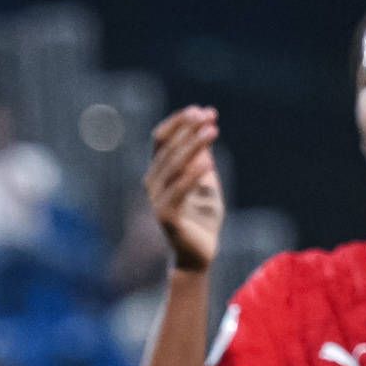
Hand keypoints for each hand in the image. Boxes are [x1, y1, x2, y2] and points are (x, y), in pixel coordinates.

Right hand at [148, 107, 222, 273]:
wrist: (198, 255)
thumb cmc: (201, 218)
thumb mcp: (206, 182)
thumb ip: (203, 159)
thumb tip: (205, 129)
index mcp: (160, 173)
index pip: (162, 140)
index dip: (180, 123)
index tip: (203, 110)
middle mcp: (153, 184)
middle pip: (168, 149)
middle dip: (189, 130)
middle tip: (210, 116)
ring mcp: (157, 200)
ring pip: (173, 166)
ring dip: (193, 146)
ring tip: (212, 131)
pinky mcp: (166, 217)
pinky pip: (178, 191)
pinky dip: (192, 176)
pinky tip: (208, 162)